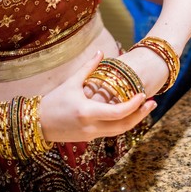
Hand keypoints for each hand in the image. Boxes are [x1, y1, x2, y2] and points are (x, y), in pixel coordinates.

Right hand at [40, 51, 155, 142]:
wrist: (37, 124)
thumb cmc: (54, 101)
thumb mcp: (71, 82)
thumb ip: (88, 67)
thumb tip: (101, 52)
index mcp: (87, 112)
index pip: (118, 112)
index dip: (133, 105)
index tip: (142, 94)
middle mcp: (91, 127)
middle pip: (124, 126)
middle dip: (141, 115)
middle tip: (153, 103)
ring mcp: (91, 135)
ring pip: (119, 131)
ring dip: (134, 120)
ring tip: (145, 108)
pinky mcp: (90, 138)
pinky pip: (111, 132)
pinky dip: (122, 123)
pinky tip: (129, 113)